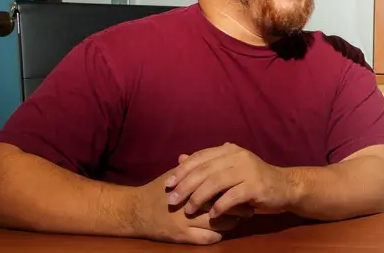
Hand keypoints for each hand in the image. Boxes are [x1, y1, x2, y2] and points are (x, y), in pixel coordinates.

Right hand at [132, 168, 253, 244]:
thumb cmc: (158, 190)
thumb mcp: (177, 173)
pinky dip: (219, 234)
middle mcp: (190, 202)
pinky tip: (222, 230)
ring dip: (232, 222)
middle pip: (224, 205)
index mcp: (191, 184)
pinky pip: (209, 238)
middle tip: (249, 206)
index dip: (236, 187)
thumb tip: (225, 146)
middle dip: (240, 207)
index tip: (245, 188)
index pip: (221, 185)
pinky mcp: (183, 236)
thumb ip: (200, 163)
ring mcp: (186, 221)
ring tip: (239, 218)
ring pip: (220, 223)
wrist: (134, 211)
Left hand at [165, 143, 294, 218]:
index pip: (201, 157)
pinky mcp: (256, 186)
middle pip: (205, 170)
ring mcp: (248, 170)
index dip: (182, 170)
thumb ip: (207, 164)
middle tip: (172, 200)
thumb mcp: (229, 169)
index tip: (168, 184)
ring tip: (188, 209)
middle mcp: (238, 156)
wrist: (284, 187)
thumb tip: (181, 158)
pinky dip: (219, 206)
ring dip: (198, 197)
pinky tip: (212, 214)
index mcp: (230, 150)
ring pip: (216, 182)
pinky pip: (232, 196)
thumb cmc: (253, 180)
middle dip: (185, 185)